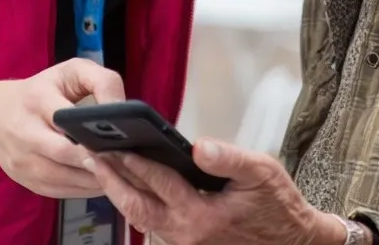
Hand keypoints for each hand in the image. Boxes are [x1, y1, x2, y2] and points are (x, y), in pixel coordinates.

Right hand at [0, 58, 124, 198]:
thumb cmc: (45, 90)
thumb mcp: (71, 71)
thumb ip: (101, 81)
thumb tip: (123, 109)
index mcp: (37, 98)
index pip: (65, 117)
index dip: (93, 130)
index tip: (120, 137)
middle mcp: (24, 132)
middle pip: (64, 153)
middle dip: (96, 159)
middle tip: (125, 159)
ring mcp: (22, 160)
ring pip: (63, 177)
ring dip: (94, 179)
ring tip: (120, 173)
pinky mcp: (26, 181)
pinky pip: (60, 191)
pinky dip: (84, 190)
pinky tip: (103, 182)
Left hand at [87, 138, 338, 244]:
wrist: (292, 243)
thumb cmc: (278, 205)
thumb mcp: (262, 173)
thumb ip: (229, 159)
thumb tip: (198, 146)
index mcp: (201, 215)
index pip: (157, 182)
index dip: (131, 161)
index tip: (108, 143)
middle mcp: (186, 234)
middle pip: (136, 205)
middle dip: (109, 178)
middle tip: (87, 153)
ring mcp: (183, 242)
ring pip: (140, 217)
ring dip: (117, 191)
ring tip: (99, 165)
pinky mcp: (186, 243)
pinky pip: (151, 223)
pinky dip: (134, 202)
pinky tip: (126, 183)